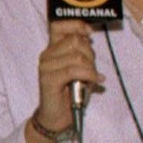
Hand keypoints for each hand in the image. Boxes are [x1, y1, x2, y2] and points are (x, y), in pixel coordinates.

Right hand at [35, 20, 100, 134]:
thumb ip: (81, 53)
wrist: (56, 117)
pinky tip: (96, 82)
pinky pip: (75, 71)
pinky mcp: (49, 79)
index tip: (89, 32)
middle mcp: (46, 55)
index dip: (75, 24)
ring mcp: (46, 67)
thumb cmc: (69, 93)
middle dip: (90, 54)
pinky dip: (90, 76)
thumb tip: (88, 38)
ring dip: (91, 68)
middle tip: (92, 69)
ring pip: (77, 56)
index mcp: (52, 49)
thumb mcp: (78, 69)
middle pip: (75, 41)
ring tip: (92, 78)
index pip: (58, 26)